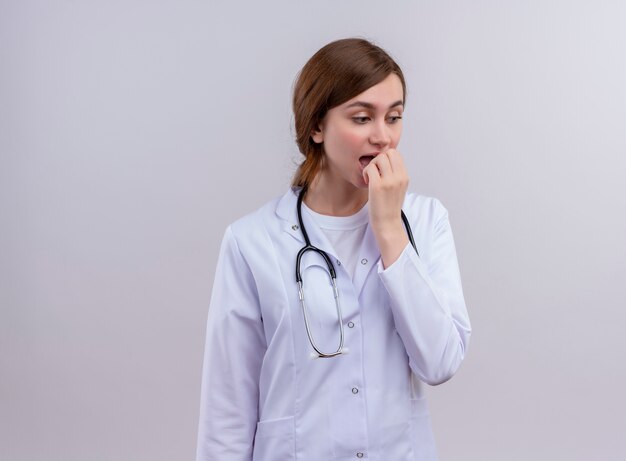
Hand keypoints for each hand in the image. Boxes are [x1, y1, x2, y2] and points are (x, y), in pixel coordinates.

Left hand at [362, 149, 409, 267]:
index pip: (396, 153)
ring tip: (370, 178)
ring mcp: (389, 181)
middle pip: (388, 152)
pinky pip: (370, 168)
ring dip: (371, 165)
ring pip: (379, 158)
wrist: (388, 224)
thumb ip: (394, 174)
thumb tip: (383, 159)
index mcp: (405, 176)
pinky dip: (366, 173)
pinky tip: (367, 182)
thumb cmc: (389, 207)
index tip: (380, 169)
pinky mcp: (378, 186)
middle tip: (374, 172)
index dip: (385, 157)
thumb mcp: (398, 188)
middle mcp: (399, 177)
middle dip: (378, 159)